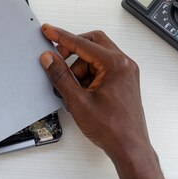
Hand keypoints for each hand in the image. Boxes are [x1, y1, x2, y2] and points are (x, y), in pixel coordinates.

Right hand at [40, 24, 177, 178]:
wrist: (129, 147)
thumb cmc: (112, 128)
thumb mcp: (78, 101)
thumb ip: (61, 76)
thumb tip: (49, 58)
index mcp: (115, 64)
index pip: (83, 43)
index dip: (61, 37)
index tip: (48, 31)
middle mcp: (124, 64)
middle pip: (93, 43)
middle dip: (72, 50)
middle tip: (57, 60)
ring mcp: (126, 73)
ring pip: (96, 56)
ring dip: (80, 66)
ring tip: (72, 88)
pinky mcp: (123, 82)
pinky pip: (102, 68)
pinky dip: (88, 75)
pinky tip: (80, 92)